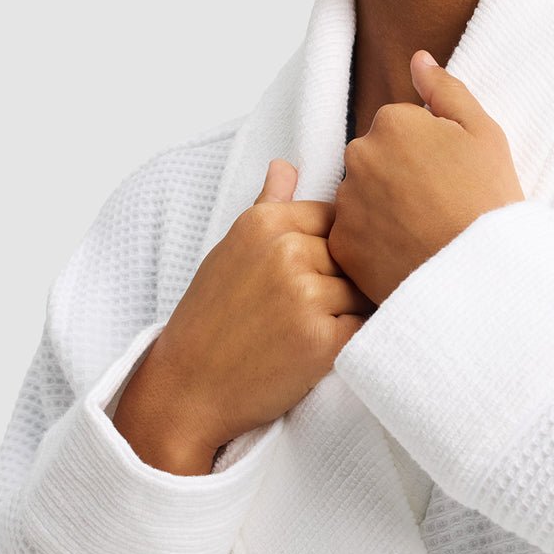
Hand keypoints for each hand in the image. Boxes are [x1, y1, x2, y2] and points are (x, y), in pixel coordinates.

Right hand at [113, 158, 375, 472]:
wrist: (188, 389)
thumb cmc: (210, 320)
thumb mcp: (230, 250)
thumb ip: (267, 205)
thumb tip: (286, 164)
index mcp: (264, 223)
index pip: (335, 216)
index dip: (333, 248)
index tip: (316, 273)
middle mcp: (286, 251)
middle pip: (353, 253)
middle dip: (346, 279)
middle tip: (318, 309)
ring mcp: (306, 294)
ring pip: (364, 289)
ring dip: (352, 311)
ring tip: (316, 330)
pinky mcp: (323, 339)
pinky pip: (365, 326)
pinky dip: (353, 340)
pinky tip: (322, 351)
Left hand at [328, 51, 525, 306]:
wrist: (484, 273)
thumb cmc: (489, 201)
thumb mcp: (483, 133)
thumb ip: (445, 90)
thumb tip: (418, 59)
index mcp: (391, 121)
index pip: (397, 127)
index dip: (426, 152)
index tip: (448, 177)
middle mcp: (358, 155)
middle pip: (374, 160)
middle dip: (398, 177)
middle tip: (437, 206)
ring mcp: (347, 202)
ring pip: (361, 198)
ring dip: (383, 210)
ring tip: (423, 232)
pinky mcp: (342, 245)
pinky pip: (353, 237)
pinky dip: (374, 244)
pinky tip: (406, 252)